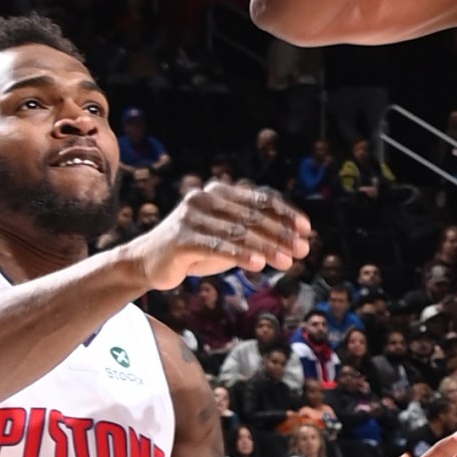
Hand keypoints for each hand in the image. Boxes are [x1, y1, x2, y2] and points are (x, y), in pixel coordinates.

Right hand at [135, 180, 310, 288]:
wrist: (150, 262)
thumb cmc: (196, 248)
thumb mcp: (229, 237)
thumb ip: (256, 235)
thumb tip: (297, 243)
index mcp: (219, 191)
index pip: (259, 199)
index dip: (285, 213)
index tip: (306, 229)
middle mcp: (204, 198)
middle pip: (251, 215)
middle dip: (280, 233)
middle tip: (302, 250)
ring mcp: (191, 217)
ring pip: (237, 231)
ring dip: (266, 247)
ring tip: (286, 261)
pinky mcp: (181, 238)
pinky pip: (216, 246)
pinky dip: (240, 254)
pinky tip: (258, 264)